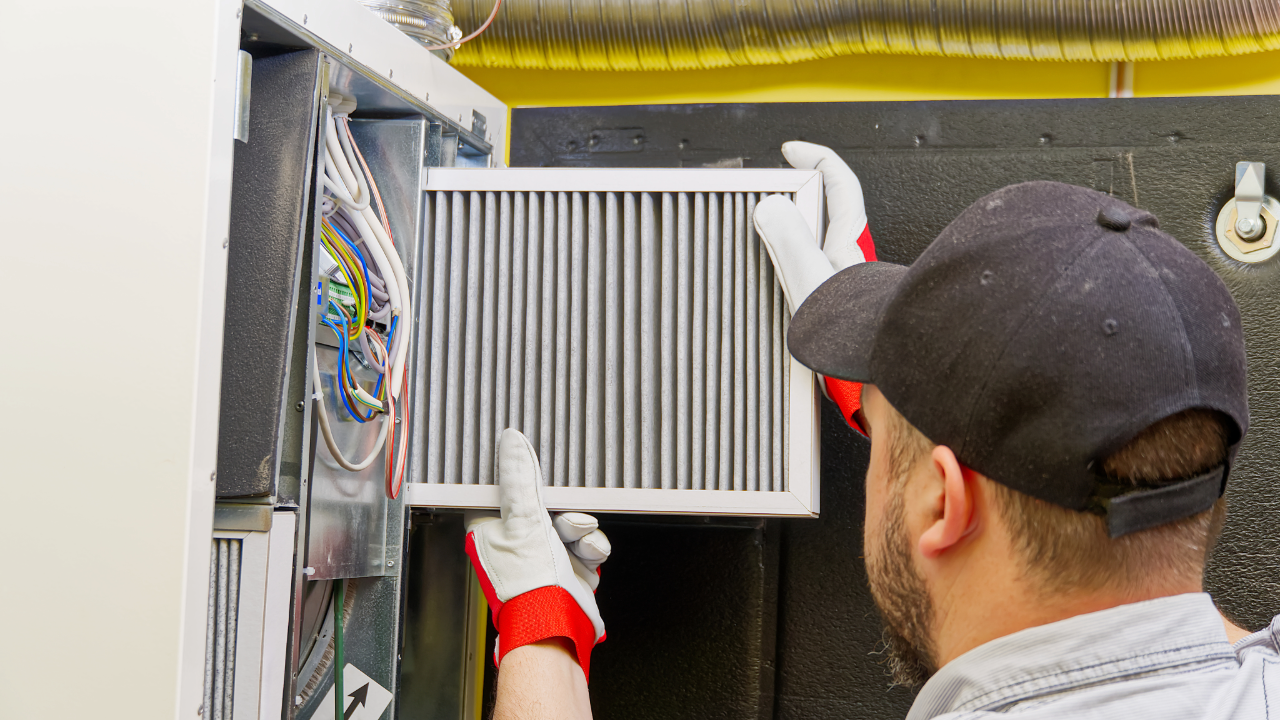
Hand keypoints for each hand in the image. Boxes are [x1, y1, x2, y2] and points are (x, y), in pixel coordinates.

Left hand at [465, 429, 609, 679]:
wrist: (558, 626)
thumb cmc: (528, 585)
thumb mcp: (524, 519)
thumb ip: (520, 479)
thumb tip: (511, 442)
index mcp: (490, 531)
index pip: (502, 491)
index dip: (519, 479)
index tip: (533, 469)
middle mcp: (514, 544)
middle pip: (542, 505)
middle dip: (562, 508)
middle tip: (564, 513)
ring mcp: (542, 557)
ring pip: (569, 522)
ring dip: (579, 528)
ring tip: (578, 539)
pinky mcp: (568, 568)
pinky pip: (586, 543)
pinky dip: (591, 547)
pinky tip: (588, 555)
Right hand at [752, 142, 876, 431]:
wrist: (878, 372)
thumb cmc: (857, 332)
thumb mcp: (811, 278)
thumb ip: (789, 240)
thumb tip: (770, 207)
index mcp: (847, 239)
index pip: (837, 181)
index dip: (814, 157)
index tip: (791, 150)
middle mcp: (850, 256)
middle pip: (826, 211)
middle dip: (798, 199)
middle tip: (769, 196)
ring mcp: (846, 281)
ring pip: (818, 245)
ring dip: (794, 239)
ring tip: (766, 243)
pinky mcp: (840, 306)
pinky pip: (812, 276)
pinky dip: (794, 273)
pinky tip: (779, 289)